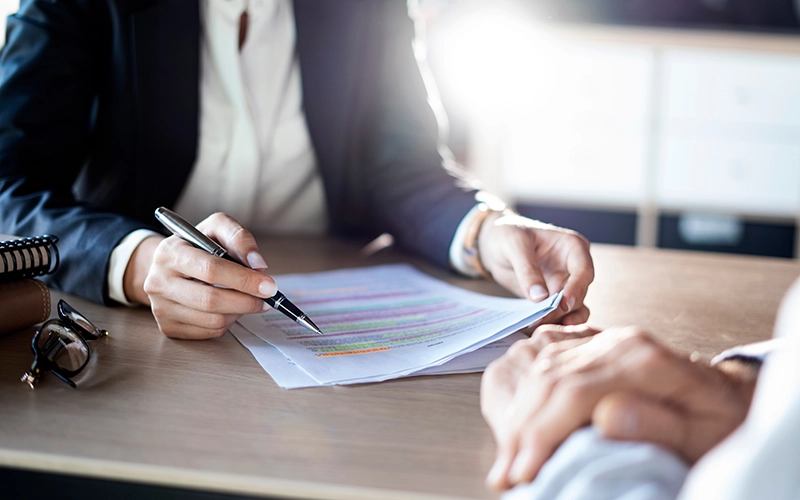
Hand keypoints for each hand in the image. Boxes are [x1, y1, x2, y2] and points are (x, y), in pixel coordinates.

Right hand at [130, 213, 276, 338]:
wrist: (169, 265)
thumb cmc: (198, 245)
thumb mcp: (217, 228)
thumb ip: (239, 237)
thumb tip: (258, 264)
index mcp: (169, 253)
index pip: (210, 270)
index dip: (244, 279)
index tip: (269, 286)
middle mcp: (158, 282)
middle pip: (211, 300)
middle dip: (246, 301)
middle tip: (267, 299)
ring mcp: (160, 308)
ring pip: (213, 320)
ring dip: (240, 312)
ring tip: (248, 300)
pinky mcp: (168, 327)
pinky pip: (209, 332)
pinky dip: (228, 322)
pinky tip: (231, 309)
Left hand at [478, 213, 593, 325]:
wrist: (493, 242)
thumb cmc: (507, 233)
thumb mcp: (514, 245)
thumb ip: (527, 270)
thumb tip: (540, 298)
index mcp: (572, 247)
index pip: (583, 270)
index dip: (576, 288)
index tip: (563, 304)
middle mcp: (574, 267)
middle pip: (578, 294)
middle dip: (561, 309)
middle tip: (541, 320)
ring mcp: (565, 284)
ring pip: (573, 308)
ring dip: (560, 320)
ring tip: (542, 330)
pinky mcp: (553, 298)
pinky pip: (558, 315)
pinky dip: (550, 323)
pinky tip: (537, 330)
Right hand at [483, 326, 755, 490]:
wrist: (727, 394)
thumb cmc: (720, 421)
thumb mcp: (704, 433)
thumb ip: (660, 424)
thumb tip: (607, 417)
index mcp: (643, 359)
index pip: (574, 391)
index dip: (543, 433)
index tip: (525, 470)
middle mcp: (616, 342)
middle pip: (550, 379)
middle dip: (522, 431)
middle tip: (506, 475)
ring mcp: (601, 342)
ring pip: (541, 372)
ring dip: (518, 418)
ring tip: (507, 461)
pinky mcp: (591, 348)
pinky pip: (546, 366)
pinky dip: (527, 401)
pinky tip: (519, 429)